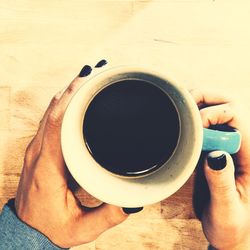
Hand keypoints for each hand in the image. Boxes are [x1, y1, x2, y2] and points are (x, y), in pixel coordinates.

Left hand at [14, 62, 128, 247]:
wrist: (26, 233)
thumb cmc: (51, 229)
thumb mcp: (82, 229)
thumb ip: (109, 215)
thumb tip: (133, 201)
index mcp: (47, 168)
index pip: (56, 124)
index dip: (71, 98)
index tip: (87, 79)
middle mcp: (39, 153)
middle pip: (54, 110)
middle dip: (74, 87)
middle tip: (96, 71)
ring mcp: (38, 149)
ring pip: (52, 111)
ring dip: (69, 92)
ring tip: (90, 77)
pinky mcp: (41, 150)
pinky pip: (51, 119)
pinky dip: (64, 103)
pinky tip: (77, 96)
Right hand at [190, 89, 249, 249]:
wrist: (228, 229)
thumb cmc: (231, 225)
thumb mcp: (227, 210)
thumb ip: (222, 183)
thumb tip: (215, 154)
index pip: (238, 117)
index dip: (213, 115)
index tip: (193, 128)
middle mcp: (241, 145)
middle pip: (229, 103)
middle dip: (204, 98)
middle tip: (182, 107)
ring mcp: (227, 144)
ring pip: (217, 107)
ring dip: (197, 104)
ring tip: (179, 111)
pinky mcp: (214, 147)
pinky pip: (205, 122)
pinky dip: (191, 115)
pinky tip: (180, 120)